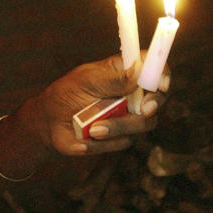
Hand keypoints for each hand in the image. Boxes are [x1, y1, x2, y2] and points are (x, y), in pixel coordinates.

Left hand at [34, 54, 169, 155]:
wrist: (49, 122)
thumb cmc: (67, 92)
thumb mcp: (87, 80)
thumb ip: (113, 77)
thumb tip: (138, 69)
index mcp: (126, 73)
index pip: (154, 69)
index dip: (163, 74)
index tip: (161, 84)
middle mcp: (132, 95)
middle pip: (157, 100)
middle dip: (152, 106)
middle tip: (143, 110)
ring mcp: (128, 118)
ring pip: (142, 124)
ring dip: (119, 126)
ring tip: (94, 128)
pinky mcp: (119, 138)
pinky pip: (121, 143)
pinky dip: (103, 141)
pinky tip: (86, 136)